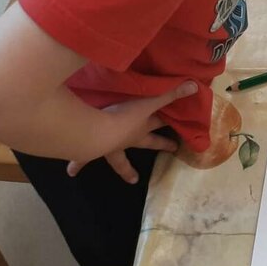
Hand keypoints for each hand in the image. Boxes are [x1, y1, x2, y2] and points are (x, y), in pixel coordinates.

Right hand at [66, 81, 196, 183]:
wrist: (97, 134)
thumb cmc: (124, 116)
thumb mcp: (148, 101)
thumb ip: (169, 92)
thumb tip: (195, 86)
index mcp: (140, 128)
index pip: (157, 129)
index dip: (167, 133)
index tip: (175, 146)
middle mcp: (126, 140)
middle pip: (141, 147)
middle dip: (147, 153)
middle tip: (136, 178)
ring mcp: (108, 146)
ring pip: (113, 159)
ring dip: (117, 167)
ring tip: (117, 177)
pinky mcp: (90, 149)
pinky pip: (82, 157)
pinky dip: (77, 163)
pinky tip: (71, 171)